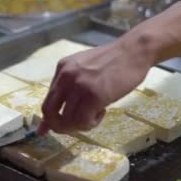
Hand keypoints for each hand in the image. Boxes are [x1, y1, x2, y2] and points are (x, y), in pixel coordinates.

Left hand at [38, 39, 154, 134]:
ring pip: (67, 120)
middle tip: (76, 127)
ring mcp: (80, 85)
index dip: (50, 119)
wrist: (134, 51)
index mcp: (62, 69)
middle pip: (50, 112)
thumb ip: (69, 90)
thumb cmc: (113, 63)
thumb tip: (53, 115)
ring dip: (81, 125)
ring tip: (94, 116)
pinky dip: (91, 123)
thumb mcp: (85, 71)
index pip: (47, 101)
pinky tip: (102, 112)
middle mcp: (66, 76)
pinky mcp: (95, 95)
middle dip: (60, 126)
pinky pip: (83, 121)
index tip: (55, 128)